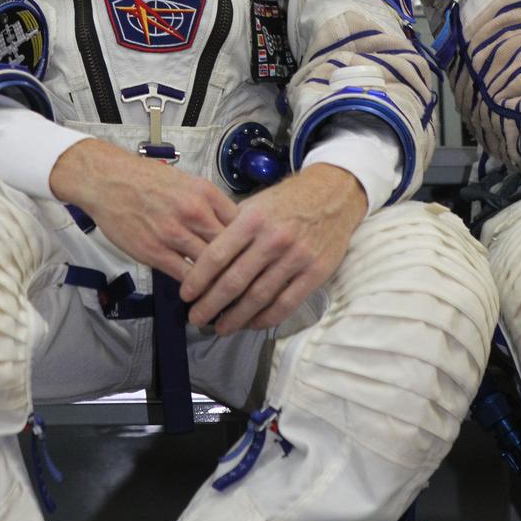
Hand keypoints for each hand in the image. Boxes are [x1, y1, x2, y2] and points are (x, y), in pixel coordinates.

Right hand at [50, 138, 238, 280]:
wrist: (108, 181)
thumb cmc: (145, 180)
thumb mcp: (186, 182)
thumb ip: (209, 205)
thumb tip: (231, 226)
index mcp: (206, 193)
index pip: (242, 225)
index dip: (251, 245)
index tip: (254, 259)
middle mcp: (194, 212)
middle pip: (232, 248)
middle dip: (241, 268)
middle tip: (249, 285)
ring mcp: (175, 233)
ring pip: (211, 266)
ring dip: (221, 284)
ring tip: (231, 299)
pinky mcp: (155, 251)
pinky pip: (185, 276)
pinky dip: (196, 289)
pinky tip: (202, 296)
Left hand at [179, 163, 366, 334]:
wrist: (333, 194)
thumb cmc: (288, 200)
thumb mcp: (255, 204)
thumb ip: (232, 229)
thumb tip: (203, 257)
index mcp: (252, 219)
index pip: (217, 255)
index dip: (198, 279)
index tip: (186, 295)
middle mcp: (273, 239)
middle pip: (234, 281)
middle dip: (211, 304)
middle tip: (196, 318)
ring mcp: (296, 257)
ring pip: (258, 297)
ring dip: (236, 317)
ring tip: (221, 327)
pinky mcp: (315, 273)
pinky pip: (286, 304)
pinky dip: (266, 318)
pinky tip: (251, 324)